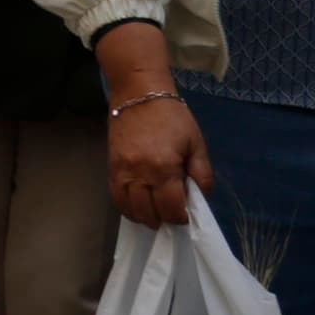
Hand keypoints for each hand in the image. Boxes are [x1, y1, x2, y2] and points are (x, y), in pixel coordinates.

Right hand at [110, 93, 214, 227]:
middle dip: (163, 220)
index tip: (186, 216)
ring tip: (155, 215)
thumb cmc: (173, 117)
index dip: (181, 218)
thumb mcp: (197, 144)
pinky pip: (115, 196)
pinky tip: (138, 207)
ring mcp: (122, 171)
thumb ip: (203, 175)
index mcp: (164, 168)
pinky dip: (127, 208)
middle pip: (149, 212)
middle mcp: (140, 173)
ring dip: (144, 217)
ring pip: (130, 208)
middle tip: (172, 216)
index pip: (171, 208)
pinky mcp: (111, 166)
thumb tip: (200, 199)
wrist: (138, 94)